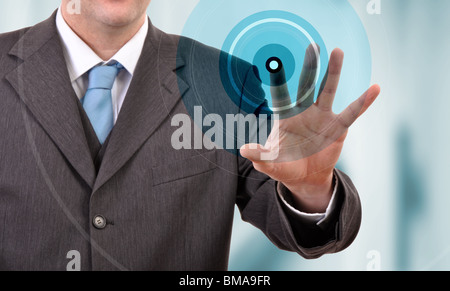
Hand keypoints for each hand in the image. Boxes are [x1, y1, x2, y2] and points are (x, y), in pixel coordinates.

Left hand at [240, 45, 379, 212]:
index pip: (281, 97)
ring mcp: (322, 117)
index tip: (275, 63)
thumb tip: (244, 150)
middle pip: (306, 86)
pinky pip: (352, 113)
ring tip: (337, 51)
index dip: (278, 82)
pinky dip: (364, 102)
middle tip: (312, 46)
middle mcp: (304, 112)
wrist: (304, 177)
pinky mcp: (338, 127)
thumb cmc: (283, 166)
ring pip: (329, 91)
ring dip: (333, 72)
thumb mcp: (270, 164)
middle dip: (309, 68)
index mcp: (285, 118)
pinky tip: (375, 89)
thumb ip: (259, 156)